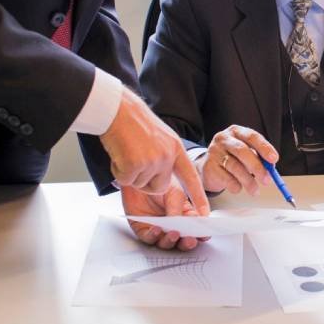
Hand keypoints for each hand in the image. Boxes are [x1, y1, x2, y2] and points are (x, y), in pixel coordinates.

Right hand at [100, 87, 208, 214]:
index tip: (205, 213)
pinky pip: (126, 181)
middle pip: (159, 187)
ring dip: (132, 174)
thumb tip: (164, 179)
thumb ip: (166, 156)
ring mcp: (152, 161)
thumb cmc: (134, 122)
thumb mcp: (160, 137)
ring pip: (142, 185)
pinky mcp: (135, 165)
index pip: (191, 177)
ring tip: (128, 152)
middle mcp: (168, 156)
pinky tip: (120, 154)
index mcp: (176, 148)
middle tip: (136, 158)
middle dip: (146, 181)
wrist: (117, 110)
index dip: (199, 196)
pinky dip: (119, 171)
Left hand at [121, 180, 205, 250]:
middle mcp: (172, 225)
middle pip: (181, 241)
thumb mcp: (175, 193)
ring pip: (166, 243)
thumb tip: (181, 225)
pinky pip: (148, 238)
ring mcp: (158, 229)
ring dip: (171, 241)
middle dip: (186, 242)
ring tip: (174, 234)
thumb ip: (178, 210)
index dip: (200, 234)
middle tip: (190, 240)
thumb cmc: (160, 183)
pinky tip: (157, 229)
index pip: (194, 229)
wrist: (139, 177)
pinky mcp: (143, 230)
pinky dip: (153, 236)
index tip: (204, 236)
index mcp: (184, 216)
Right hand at [196, 125, 277, 195]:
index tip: (274, 159)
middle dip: (257, 166)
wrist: (208, 167)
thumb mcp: (246, 153)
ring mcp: (214, 152)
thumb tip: (271, 167)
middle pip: (242, 150)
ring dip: (248, 181)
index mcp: (236, 131)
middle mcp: (224, 139)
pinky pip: (226, 178)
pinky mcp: (209, 167)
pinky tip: (238, 188)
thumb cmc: (232, 158)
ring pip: (234, 166)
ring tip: (255, 190)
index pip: (252, 136)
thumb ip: (259, 158)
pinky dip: (236, 186)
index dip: (264, 147)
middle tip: (267, 180)